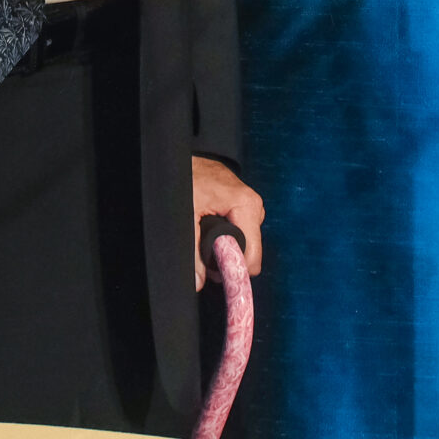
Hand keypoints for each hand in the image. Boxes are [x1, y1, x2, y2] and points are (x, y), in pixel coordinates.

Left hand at [192, 156, 264, 291]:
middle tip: (204, 254)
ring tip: (204, 238)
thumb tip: (198, 282)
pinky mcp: (244, 207)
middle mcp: (254, 206)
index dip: (234, 269)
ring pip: (245, 244)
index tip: (214, 274)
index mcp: (246, 206)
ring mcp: (250, 207)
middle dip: (228, 259)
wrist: (184, 156)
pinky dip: (226, 239)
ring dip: (226, 250)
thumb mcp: (187, 214)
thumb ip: (193, 250)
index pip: (253, 256)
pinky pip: (241, 233)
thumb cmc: (187, 176)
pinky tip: (210, 231)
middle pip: (249, 252)